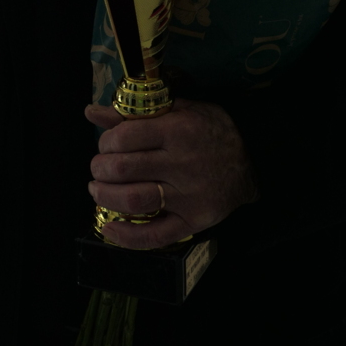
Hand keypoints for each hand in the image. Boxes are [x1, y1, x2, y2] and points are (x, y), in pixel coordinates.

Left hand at [85, 98, 258, 249]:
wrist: (253, 160)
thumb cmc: (211, 130)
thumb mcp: (179, 109)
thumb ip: (134, 112)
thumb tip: (91, 112)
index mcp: (177, 130)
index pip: (126, 137)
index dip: (106, 142)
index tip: (106, 145)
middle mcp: (180, 163)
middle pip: (124, 169)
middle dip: (100, 168)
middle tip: (98, 167)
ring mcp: (187, 196)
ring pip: (133, 201)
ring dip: (105, 196)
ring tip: (97, 190)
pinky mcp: (192, 222)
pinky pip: (155, 236)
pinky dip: (126, 237)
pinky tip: (108, 228)